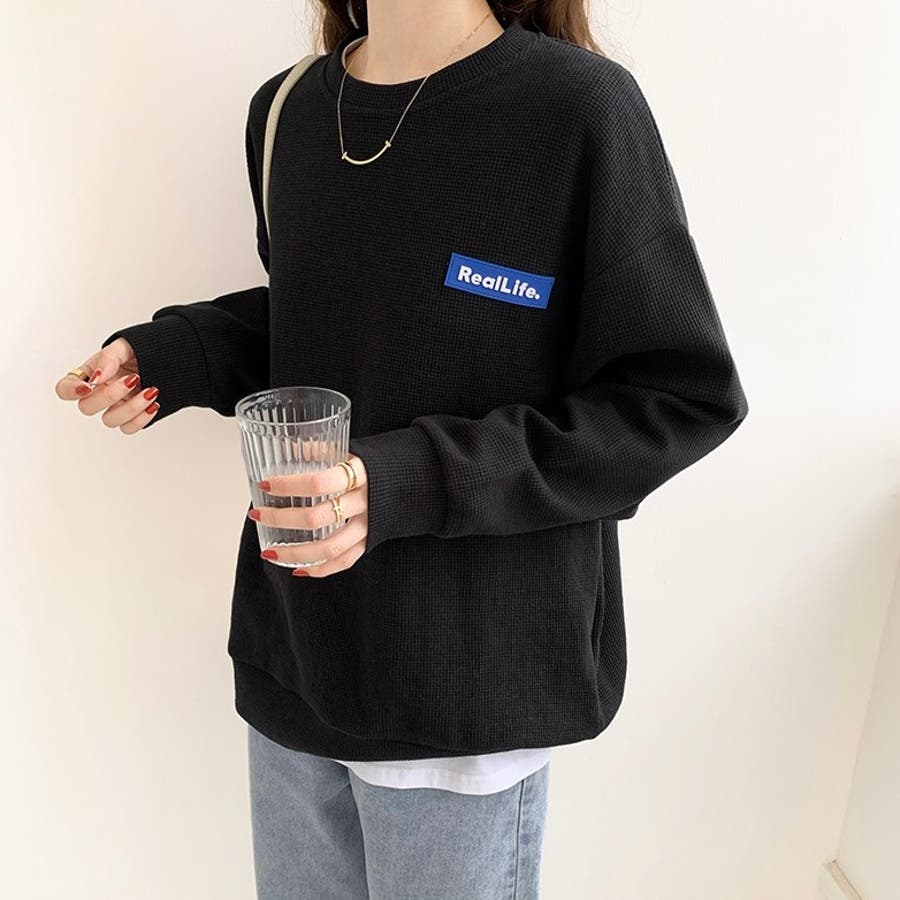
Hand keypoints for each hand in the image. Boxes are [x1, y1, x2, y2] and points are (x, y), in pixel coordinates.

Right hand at [55, 337, 160, 433]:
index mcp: (89, 375)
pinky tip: (153, 404)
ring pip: (110, 421)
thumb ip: (108, 358)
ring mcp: (114, 408)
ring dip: (131, 407)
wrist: (165, 360)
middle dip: (110, 395)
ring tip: (151, 390)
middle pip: (87, 408)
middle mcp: (98, 394)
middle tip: (132, 379)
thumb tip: (98, 377)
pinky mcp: (131, 418)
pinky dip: (142, 418)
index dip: (70, 391)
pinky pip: (129, 428)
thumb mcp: (123, 347)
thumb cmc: (138, 352)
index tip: (88, 386)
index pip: (65, 389)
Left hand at [250, 454, 368, 576]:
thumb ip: (322, 451)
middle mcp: (364, 502)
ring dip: (294, 553)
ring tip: (268, 553)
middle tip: (257, 514)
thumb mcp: (353, 451)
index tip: (264, 485)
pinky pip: (343, 562)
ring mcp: (368, 525)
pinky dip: (319, 569)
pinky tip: (297, 569)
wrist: (415, 481)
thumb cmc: (377, 465)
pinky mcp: (369, 542)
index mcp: (359, 474)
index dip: (289, 485)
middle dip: (281, 519)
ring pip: (328, 548)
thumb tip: (287, 447)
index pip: (318, 482)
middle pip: (317, 518)